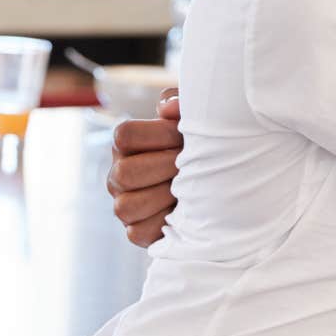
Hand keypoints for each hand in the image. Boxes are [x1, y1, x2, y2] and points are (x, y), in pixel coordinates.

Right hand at [107, 88, 181, 246]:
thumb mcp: (189, 118)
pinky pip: (138, 232)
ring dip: (163, 197)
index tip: (183, 137)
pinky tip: (182, 211)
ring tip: (187, 189)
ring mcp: (123, 204)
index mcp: (126, 144)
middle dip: (164, 168)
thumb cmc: (196, 145)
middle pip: (124, 173)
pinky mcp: (135, 231)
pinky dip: (163, 223)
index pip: (124, 135)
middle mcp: (118, 174)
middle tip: (189, 166)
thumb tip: (168, 109)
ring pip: (126, 206)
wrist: (217, 183)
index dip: (158, 135)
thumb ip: (177, 103)